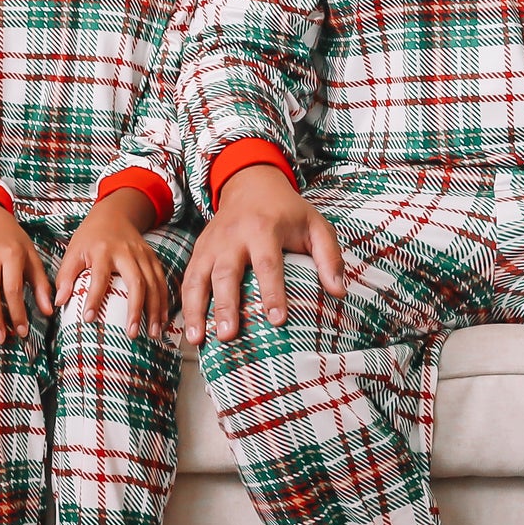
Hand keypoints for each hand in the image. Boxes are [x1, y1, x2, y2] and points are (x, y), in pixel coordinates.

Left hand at [55, 188, 168, 336]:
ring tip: (153, 333)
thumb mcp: (73, 251)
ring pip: (153, 283)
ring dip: (155, 310)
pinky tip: (163, 319)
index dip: (94, 298)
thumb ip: (66, 276)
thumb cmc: (90, 238)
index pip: (99, 277)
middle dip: (136, 309)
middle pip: (136, 281)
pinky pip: (162, 281)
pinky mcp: (153, 258)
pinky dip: (164, 301)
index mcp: (103, 251)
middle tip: (132, 333)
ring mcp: (143, 255)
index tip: (89, 319)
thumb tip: (59, 302)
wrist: (114, 214)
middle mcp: (126, 252)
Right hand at [180, 163, 344, 343]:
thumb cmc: (287, 212)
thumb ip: (329, 257)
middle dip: (225, 306)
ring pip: (198, 278)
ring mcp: (211, 244)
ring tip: (198, 340)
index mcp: (263, 228)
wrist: (250, 185)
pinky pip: (188, 279)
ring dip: (195, 310)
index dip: (272, 293)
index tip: (276, 321)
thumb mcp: (316, 225)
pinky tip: (188, 329)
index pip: (267, 264)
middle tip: (228, 336)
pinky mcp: (199, 250)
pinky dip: (185, 305)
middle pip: (226, 273)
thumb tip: (338, 292)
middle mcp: (232, 236)